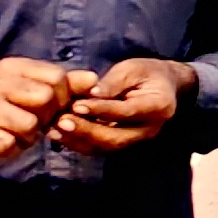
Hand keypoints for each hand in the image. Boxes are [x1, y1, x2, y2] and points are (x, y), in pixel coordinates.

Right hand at [0, 58, 81, 172]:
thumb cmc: (10, 116)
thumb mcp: (40, 97)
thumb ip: (67, 87)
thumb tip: (93, 80)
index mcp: (11, 67)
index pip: (57, 76)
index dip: (64, 97)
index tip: (54, 108)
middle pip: (45, 97)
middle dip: (46, 117)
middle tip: (33, 123)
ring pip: (29, 123)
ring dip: (28, 136)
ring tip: (15, 133)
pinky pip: (8, 142)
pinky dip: (11, 147)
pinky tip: (1, 142)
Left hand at [50, 57, 191, 155]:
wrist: (162, 86)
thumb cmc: (147, 73)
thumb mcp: (133, 69)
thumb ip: (114, 82)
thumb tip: (91, 93)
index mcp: (158, 106)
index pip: (127, 112)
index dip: (102, 110)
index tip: (77, 105)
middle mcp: (149, 129)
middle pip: (116, 138)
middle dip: (86, 131)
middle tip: (61, 121)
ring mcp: (136, 140)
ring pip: (105, 147)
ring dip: (78, 140)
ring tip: (54, 129)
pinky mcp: (122, 143)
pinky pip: (99, 148)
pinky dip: (77, 142)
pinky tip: (58, 134)